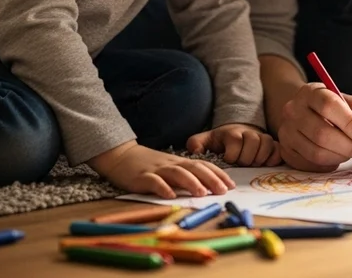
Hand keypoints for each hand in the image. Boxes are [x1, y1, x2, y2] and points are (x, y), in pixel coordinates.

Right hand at [87, 140, 233, 198]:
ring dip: (191, 182)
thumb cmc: (148, 164)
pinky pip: (153, 181)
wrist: (120, 155)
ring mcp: (156, 170)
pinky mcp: (141, 177)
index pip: (203, 165)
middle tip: (224, 190)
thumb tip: (208, 187)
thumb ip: (185, 175)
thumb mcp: (169, 167)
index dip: (218, 174)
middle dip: (211, 179)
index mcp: (179, 162)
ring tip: (202, 192)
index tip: (232, 184)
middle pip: (194, 168)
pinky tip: (170, 195)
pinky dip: (162, 188)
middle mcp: (170, 164)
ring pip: (176, 173)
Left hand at [186, 123, 282, 166]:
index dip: (232, 155)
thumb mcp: (206, 140)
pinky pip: (278, 150)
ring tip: (252, 163)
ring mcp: (263, 137)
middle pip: (253, 142)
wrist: (239, 131)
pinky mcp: (273, 144)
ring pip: (267, 145)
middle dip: (246, 158)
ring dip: (259, 158)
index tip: (228, 160)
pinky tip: (265, 163)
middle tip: (241, 163)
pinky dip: (273, 158)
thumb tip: (196, 151)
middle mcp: (250, 133)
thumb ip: (197, 143)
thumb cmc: (222, 141)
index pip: (235, 141)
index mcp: (232, 133)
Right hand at [275, 82, 351, 171]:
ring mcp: (286, 131)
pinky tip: (336, 156)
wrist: (306, 113)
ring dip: (339, 156)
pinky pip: (310, 164)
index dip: (349, 122)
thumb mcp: (351, 102)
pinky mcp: (285, 150)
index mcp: (310, 92)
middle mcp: (293, 110)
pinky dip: (328, 164)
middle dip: (347, 146)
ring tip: (350, 152)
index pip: (328, 105)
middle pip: (321, 133)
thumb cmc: (333, 108)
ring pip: (316, 152)